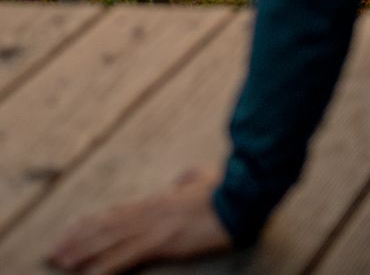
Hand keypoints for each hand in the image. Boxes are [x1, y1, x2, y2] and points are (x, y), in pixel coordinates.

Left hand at [47, 165, 231, 274]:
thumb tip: (181, 178)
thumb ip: (188, 179)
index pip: (116, 213)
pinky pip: (125, 258)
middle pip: (104, 228)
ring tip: (60, 261)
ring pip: (107, 242)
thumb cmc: (228, 187)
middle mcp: (148, 213)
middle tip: (53, 252)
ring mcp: (152, 227)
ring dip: (81, 253)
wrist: (242, 197)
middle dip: (76, 241)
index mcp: (158, 200)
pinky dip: (103, 267)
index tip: (71, 230)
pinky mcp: (161, 243)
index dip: (90, 223)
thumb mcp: (205, 177)